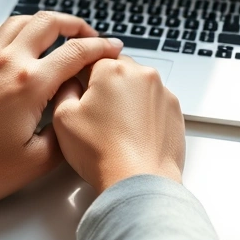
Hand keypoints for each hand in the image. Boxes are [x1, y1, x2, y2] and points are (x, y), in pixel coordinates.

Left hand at [0, 12, 123, 217]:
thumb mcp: (34, 163)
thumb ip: (64, 135)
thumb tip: (74, 117)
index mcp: (29, 84)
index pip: (76, 52)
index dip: (101, 47)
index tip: (112, 48)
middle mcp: (5, 61)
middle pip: (48, 22)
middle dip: (75, 24)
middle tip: (88, 35)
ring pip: (18, 20)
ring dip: (43, 22)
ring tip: (56, 33)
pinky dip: (11, 28)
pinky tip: (15, 40)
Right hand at [51, 55, 185, 192]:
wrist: (140, 181)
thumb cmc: (102, 153)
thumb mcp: (64, 118)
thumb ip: (64, 89)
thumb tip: (70, 82)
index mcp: (112, 69)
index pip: (91, 58)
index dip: (81, 76)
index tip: (80, 92)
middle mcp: (142, 74)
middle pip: (118, 69)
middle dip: (106, 86)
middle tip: (97, 115)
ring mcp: (163, 91)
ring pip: (138, 85)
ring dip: (127, 98)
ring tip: (117, 128)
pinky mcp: (175, 110)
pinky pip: (155, 102)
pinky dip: (145, 112)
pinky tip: (134, 133)